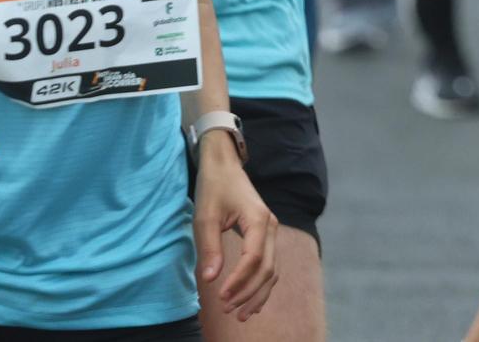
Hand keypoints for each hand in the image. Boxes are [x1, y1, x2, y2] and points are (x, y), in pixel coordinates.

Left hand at [194, 141, 279, 321]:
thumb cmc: (214, 188)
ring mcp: (272, 231)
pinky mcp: (267, 234)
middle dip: (249, 293)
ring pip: (272, 270)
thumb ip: (210, 248)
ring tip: (239, 313)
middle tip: (227, 309)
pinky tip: (251, 301)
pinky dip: (262, 285)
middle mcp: (271, 227)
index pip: (254, 259)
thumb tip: (210, 279)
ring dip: (257, 293)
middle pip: (268, 269)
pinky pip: (270, 264)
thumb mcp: (205, 217)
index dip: (239, 281)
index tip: (221, 297)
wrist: (224, 166)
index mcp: (259, 220)